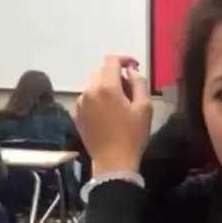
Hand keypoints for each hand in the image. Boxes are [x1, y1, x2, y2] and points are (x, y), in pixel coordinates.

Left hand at [75, 56, 152, 174]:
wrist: (113, 163)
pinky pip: (88, 99)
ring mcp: (81, 103)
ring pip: (94, 86)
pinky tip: (107, 116)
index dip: (123, 59)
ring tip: (118, 107)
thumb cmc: (132, 136)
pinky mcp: (77, 115)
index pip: (111, 60)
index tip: (132, 66)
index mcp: (107, 87)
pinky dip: (97, 101)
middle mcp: (90, 91)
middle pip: (101, 72)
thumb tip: (131, 71)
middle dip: (115, 76)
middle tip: (129, 91)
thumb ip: (139, 83)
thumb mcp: (144, 108)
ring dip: (106, 89)